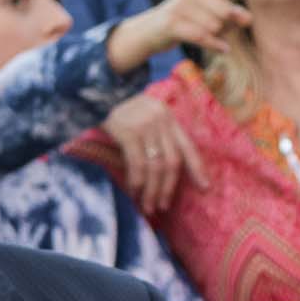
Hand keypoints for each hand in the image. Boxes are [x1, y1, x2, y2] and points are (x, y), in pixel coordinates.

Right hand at [102, 94, 206, 210]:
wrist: (94, 93)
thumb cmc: (118, 111)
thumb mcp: (144, 116)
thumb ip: (157, 136)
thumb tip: (163, 173)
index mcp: (169, 117)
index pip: (188, 146)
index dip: (197, 168)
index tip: (205, 188)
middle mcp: (161, 120)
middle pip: (172, 162)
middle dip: (168, 188)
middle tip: (163, 206)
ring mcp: (146, 125)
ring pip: (156, 166)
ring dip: (152, 191)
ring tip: (148, 206)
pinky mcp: (128, 132)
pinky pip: (138, 164)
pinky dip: (138, 181)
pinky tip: (135, 192)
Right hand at [107, 0, 259, 74]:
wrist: (150, 30)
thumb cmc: (188, 22)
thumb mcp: (210, 16)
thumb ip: (231, 16)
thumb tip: (248, 18)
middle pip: (226, 11)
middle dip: (228, 25)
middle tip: (219, 30)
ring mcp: (181, 6)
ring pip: (215, 26)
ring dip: (217, 36)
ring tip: (208, 36)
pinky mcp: (172, 23)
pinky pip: (202, 35)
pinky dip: (215, 44)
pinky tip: (225, 50)